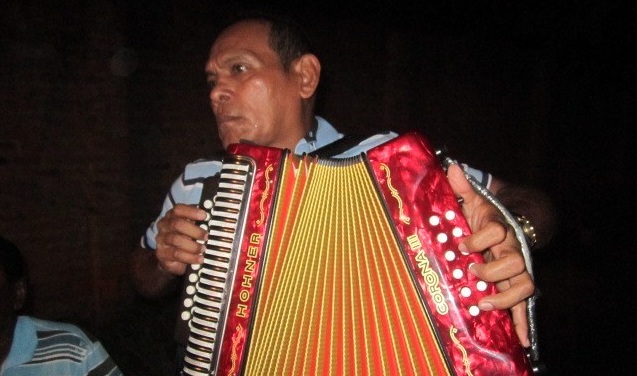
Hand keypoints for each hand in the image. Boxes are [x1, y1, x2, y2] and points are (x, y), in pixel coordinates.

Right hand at [155, 204, 208, 275]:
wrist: (174, 258)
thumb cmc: (186, 238)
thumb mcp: (192, 227)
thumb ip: (199, 222)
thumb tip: (214, 220)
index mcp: (172, 216)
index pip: (178, 209)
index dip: (191, 211)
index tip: (204, 216)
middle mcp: (164, 226)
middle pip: (177, 224)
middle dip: (194, 230)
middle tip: (206, 236)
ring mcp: (161, 239)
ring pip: (176, 240)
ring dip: (193, 245)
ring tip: (203, 249)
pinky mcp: (162, 253)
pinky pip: (176, 254)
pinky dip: (190, 257)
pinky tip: (199, 259)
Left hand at [447, 164, 534, 346]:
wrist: (509, 225)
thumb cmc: (484, 216)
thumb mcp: (473, 201)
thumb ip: (462, 187)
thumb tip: (451, 166)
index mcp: (499, 228)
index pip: (496, 231)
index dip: (479, 238)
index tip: (461, 244)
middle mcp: (512, 248)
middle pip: (513, 261)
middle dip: (491, 270)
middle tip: (471, 273)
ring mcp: (516, 268)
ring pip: (524, 284)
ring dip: (504, 297)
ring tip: (482, 303)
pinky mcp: (515, 284)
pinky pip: (523, 305)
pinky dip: (523, 322)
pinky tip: (522, 340)